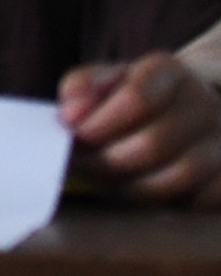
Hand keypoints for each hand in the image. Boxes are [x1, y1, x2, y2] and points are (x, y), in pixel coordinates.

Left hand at [61, 54, 220, 204]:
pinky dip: (166, 204)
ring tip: (105, 184)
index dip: (99, 123)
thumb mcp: (103, 81)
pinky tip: (141, 195)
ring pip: (181, 176)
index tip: (73, 135)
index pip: (137, 96)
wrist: (187, 112)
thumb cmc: (133, 97)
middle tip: (81, 168)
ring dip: (133, 187)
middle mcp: (205, 103)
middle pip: (153, 143)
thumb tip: (70, 114)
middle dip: (107, 162)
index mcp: (169, 71)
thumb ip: (81, 88)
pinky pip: (202, 201)